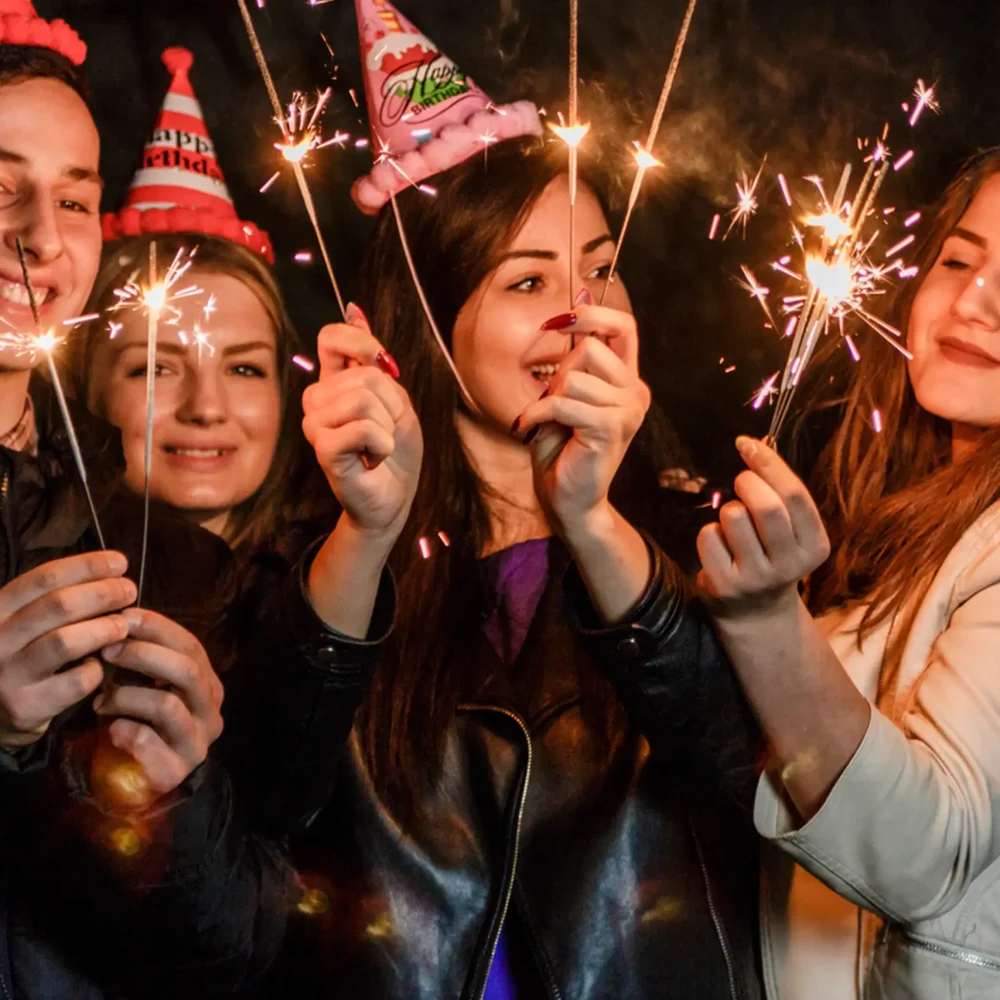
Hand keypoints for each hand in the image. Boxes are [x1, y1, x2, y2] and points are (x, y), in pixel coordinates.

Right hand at [0, 552, 133, 749]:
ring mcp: (8, 675)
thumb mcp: (23, 621)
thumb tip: (111, 571)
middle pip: (59, 606)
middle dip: (103, 594)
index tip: (120, 562)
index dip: (87, 566)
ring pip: (66, 642)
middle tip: (129, 592)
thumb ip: (54, 598)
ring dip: (104, 629)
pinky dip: (95, 670)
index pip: (45, 577)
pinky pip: (74, 682)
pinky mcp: (25, 707)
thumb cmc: (20, 656)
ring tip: (123, 625)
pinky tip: (99, 666)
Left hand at [94, 608, 223, 799]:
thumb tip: (118, 621)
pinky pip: (147, 741)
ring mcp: (198, 742)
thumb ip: (140, 658)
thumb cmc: (136, 721)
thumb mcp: (141, 682)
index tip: (123, 616)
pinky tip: (111, 730)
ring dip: (127, 696)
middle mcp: (211, 710)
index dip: (158, 628)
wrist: (133, 779)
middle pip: (187, 671)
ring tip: (101, 699)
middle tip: (107, 651)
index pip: (191, 646)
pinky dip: (123, 730)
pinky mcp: (177, 770)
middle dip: (143, 655)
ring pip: (167, 704)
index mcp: (207, 684)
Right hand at [302, 306, 422, 545]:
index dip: (361, 343)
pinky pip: (361, 428)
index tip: (386, 369)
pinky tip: (374, 459)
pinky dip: (381, 443)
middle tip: (385, 430)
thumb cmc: (394, 451)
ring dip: (387, 426)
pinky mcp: (324, 451)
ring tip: (378, 445)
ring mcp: (317, 426)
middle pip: (362, 374)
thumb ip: (374, 361)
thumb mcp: (396, 398)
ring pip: (362, 399)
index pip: (331, 336)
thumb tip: (354, 309)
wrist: (394, 498)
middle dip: (391, 403)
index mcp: (333, 383)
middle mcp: (318, 401)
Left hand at [514, 306, 649, 543]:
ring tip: (550, 425)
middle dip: (560, 374)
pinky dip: (538, 415)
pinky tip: (533, 431)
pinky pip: (562, 403)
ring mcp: (628, 410)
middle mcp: (636, 393)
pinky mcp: (610, 428)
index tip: (559, 321)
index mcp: (628, 382)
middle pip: (591, 349)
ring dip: (548, 399)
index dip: (593, 315)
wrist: (567, 500)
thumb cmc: (562, 450)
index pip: (624, 327)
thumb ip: (576, 358)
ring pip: (574, 376)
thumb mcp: (566, 394)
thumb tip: (579, 302)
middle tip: (553, 407)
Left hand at [697, 437, 830, 616]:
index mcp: (815, 546)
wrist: (756, 613)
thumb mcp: (791, 531)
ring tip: (734, 525)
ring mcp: (756, 578)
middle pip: (766, 506)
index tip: (746, 444)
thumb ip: (780, 494)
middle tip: (740, 483)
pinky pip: (709, 536)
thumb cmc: (771, 555)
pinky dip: (710, 532)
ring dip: (728, 510)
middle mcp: (790, 565)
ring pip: (733, 517)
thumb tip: (753, 445)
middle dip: (746, 483)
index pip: (795, 495)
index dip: (768, 463)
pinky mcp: (724, 585)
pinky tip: (720, 548)